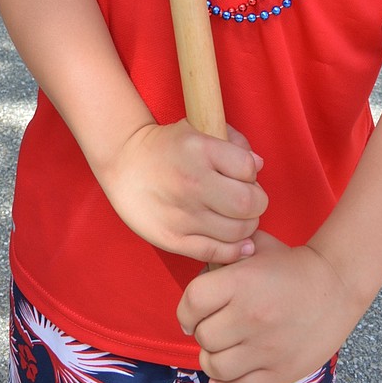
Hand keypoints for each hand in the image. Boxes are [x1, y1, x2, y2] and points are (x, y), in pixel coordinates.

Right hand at [97, 120, 267, 264]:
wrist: (123, 163)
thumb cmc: (166, 146)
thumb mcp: (197, 129)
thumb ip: (233, 143)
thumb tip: (259, 166)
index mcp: (199, 149)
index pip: (248, 168)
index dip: (251, 173)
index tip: (243, 175)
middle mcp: (192, 181)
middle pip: (248, 203)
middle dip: (256, 203)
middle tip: (248, 201)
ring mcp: (182, 213)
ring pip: (236, 232)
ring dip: (246, 227)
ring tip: (238, 219)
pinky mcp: (172, 239)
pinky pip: (215, 253)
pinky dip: (233, 251)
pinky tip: (237, 243)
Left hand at [177, 231, 363, 382]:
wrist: (335, 285)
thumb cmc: (289, 265)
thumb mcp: (254, 246)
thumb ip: (222, 256)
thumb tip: (198, 277)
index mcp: (241, 282)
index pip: (192, 303)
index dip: (186, 310)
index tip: (192, 314)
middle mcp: (251, 316)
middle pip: (203, 337)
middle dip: (203, 331)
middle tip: (215, 326)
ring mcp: (266, 348)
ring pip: (215, 367)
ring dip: (214, 358)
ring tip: (225, 347)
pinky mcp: (280, 373)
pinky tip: (230, 370)